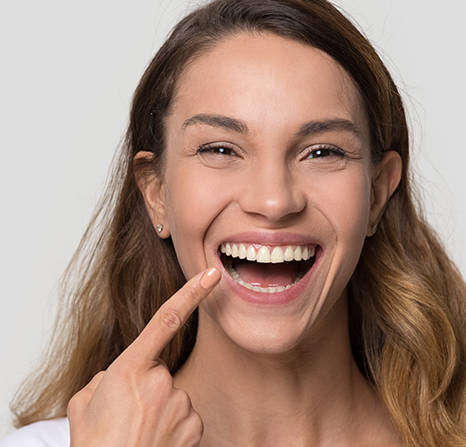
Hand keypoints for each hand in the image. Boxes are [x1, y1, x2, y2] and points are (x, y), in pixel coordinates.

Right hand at [68, 267, 220, 446]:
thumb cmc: (95, 444)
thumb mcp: (85, 402)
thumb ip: (106, 377)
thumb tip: (119, 376)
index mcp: (130, 367)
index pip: (166, 318)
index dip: (191, 293)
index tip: (211, 275)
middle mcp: (161, 379)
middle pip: (160, 372)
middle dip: (146, 388)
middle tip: (128, 416)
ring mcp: (181, 401)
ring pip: (173, 395)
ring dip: (158, 409)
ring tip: (138, 431)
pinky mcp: (194, 423)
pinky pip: (185, 415)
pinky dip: (173, 425)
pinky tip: (155, 439)